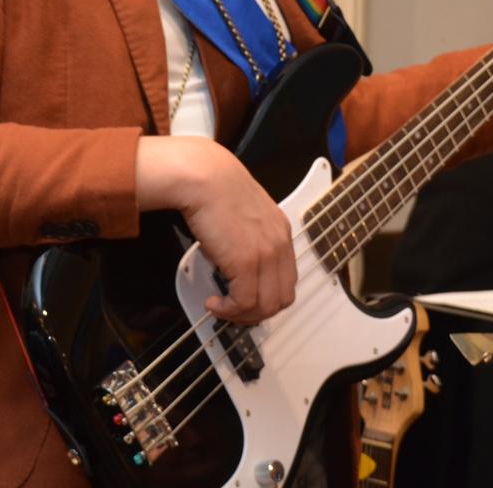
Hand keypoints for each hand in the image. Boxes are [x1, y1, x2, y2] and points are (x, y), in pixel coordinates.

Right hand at [135, 136, 295, 324]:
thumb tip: (233, 266)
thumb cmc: (215, 188)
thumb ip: (248, 238)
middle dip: (257, 313)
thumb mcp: (244, 214)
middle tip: (234, 311)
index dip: (267, 297)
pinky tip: (213, 302)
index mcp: (281, 232)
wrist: (204, 177)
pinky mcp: (246, 262)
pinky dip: (228, 310)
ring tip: (221, 307)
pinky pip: (244, 302)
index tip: (248, 300)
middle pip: (281, 299)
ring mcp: (266, 254)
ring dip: (241, 315)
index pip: (287, 280)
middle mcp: (279, 244)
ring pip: (265, 306)